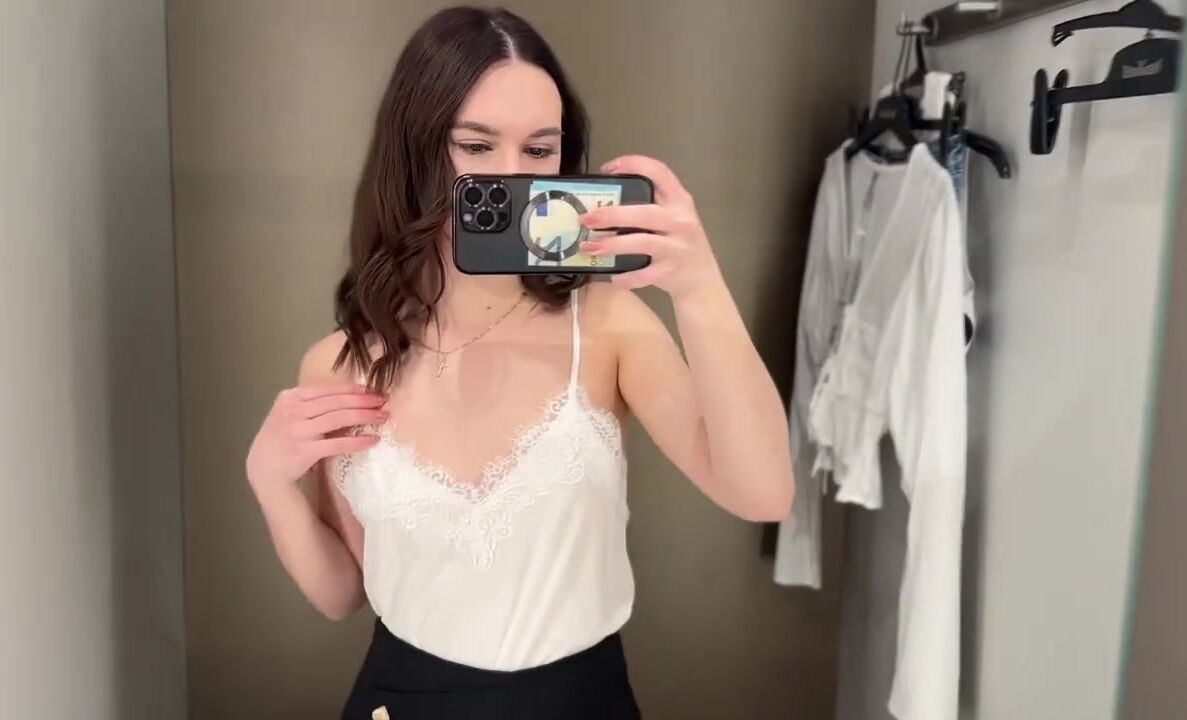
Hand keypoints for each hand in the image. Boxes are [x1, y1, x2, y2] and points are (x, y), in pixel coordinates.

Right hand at [246, 384, 387, 497]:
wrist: (264, 469)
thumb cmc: (281, 439)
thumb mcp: (288, 413)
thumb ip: (311, 404)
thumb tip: (348, 395)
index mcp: (290, 398)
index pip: (326, 389)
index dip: (351, 389)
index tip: (371, 389)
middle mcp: (293, 411)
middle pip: (335, 402)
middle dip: (363, 400)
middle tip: (383, 400)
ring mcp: (298, 431)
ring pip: (338, 419)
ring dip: (364, 416)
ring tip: (382, 416)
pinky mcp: (305, 451)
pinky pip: (337, 444)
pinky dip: (357, 441)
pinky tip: (372, 440)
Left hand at [578, 155, 722, 298]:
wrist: (703, 278)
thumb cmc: (679, 241)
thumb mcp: (673, 216)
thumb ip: (649, 204)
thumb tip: (602, 202)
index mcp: (679, 200)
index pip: (659, 172)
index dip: (633, 164)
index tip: (607, 169)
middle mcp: (680, 220)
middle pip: (644, 213)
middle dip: (612, 215)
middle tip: (586, 218)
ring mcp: (677, 246)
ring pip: (642, 242)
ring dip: (613, 245)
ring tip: (588, 247)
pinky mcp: (670, 270)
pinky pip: (644, 274)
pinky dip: (627, 277)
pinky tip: (612, 277)